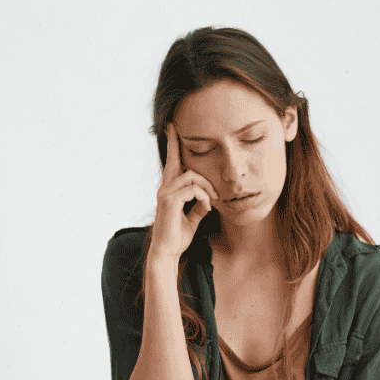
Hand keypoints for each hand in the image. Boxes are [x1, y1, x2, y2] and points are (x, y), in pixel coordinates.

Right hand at [148, 123, 219, 261]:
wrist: (168, 252)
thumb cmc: (177, 237)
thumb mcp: (192, 218)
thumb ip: (198, 206)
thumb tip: (207, 199)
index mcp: (169, 190)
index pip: (171, 163)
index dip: (172, 144)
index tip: (172, 127)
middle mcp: (164, 188)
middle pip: (175, 160)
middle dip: (179, 146)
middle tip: (193, 148)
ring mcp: (165, 194)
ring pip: (191, 176)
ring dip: (207, 187)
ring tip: (214, 200)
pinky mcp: (170, 201)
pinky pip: (193, 189)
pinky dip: (204, 197)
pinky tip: (207, 207)